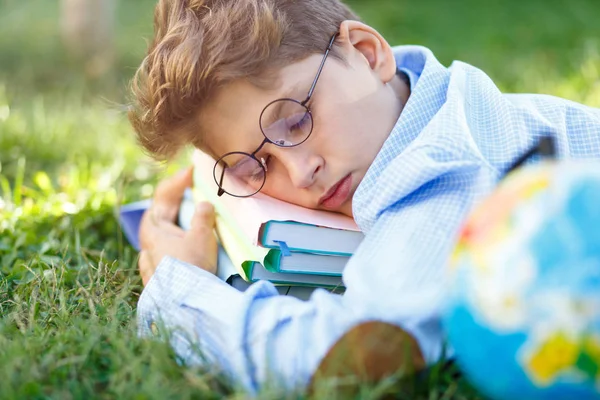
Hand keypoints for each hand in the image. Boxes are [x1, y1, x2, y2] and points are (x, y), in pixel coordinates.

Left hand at [138, 168, 217, 285]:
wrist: (186, 305)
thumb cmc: (191, 266)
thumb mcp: (201, 236)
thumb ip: (203, 216)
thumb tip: (204, 204)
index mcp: (153, 228)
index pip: (163, 196)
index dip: (178, 181)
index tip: (192, 170)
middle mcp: (148, 242)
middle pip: (162, 213)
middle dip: (178, 198)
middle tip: (193, 186)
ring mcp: (152, 260)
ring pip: (163, 232)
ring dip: (176, 219)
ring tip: (191, 212)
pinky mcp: (160, 275)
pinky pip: (167, 248)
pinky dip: (177, 239)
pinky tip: (184, 241)